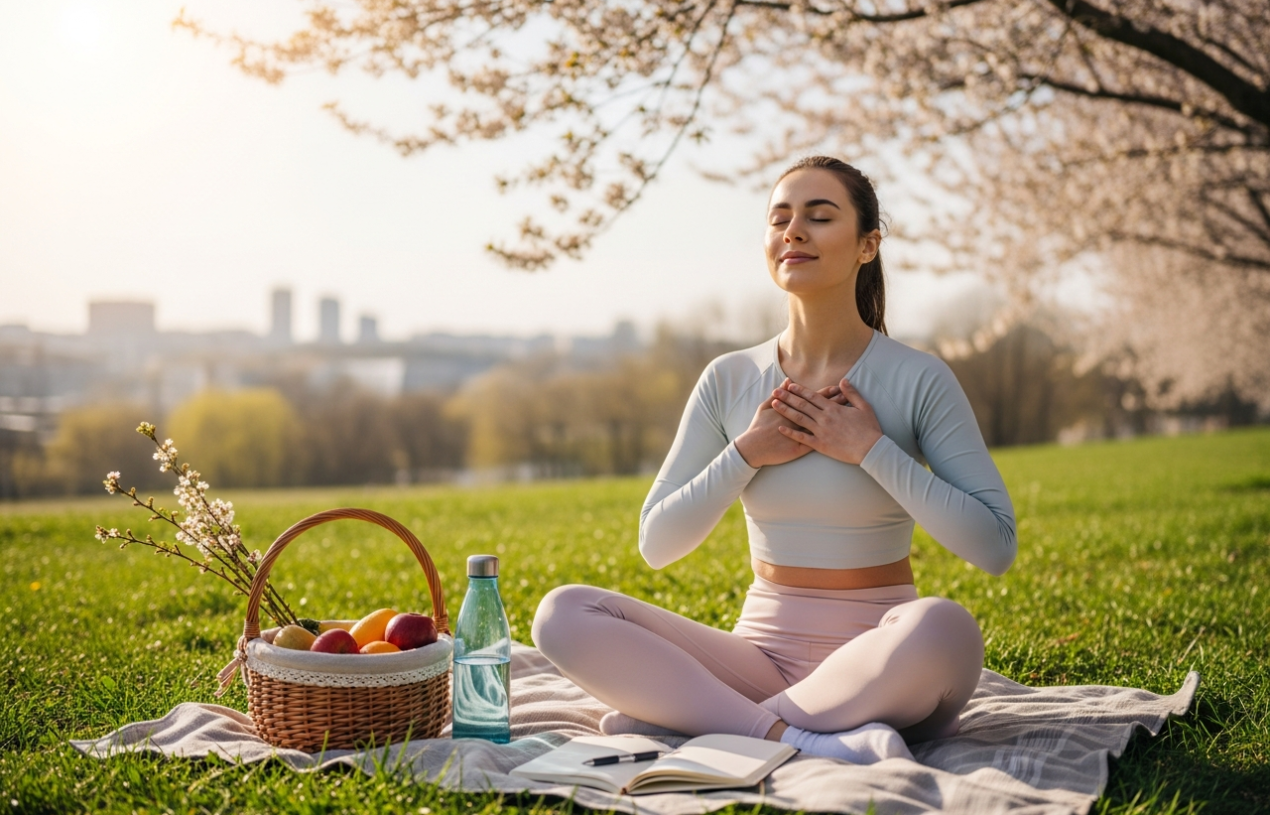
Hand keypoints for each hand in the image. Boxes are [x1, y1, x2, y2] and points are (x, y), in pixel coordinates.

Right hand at [735, 378, 847, 467]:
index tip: (837, 388)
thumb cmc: (758, 427)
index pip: (813, 399)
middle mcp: (799, 421)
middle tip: (848, 397)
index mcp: (792, 410)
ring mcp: (800, 435)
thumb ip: (777, 393)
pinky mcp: (800, 448)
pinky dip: (827, 438)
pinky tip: (838, 436)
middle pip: (820, 411)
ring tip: (847, 414)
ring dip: (834, 420)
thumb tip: (787, 382)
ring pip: (822, 425)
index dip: (825, 394)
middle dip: (835, 404)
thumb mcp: (765, 407)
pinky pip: (816, 442)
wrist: (753, 447)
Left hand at [769, 378, 883, 464]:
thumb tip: (843, 381)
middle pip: (802, 405)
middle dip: (787, 397)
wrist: (870, 449)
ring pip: (799, 418)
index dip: (800, 390)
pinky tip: (780, 428)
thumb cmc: (869, 428)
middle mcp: (824, 418)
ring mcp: (821, 431)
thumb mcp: (863, 407)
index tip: (789, 385)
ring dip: (785, 410)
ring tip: (774, 404)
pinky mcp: (820, 444)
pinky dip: (790, 432)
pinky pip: (802, 438)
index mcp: (833, 408)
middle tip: (775, 391)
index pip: (813, 396)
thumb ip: (851, 393)